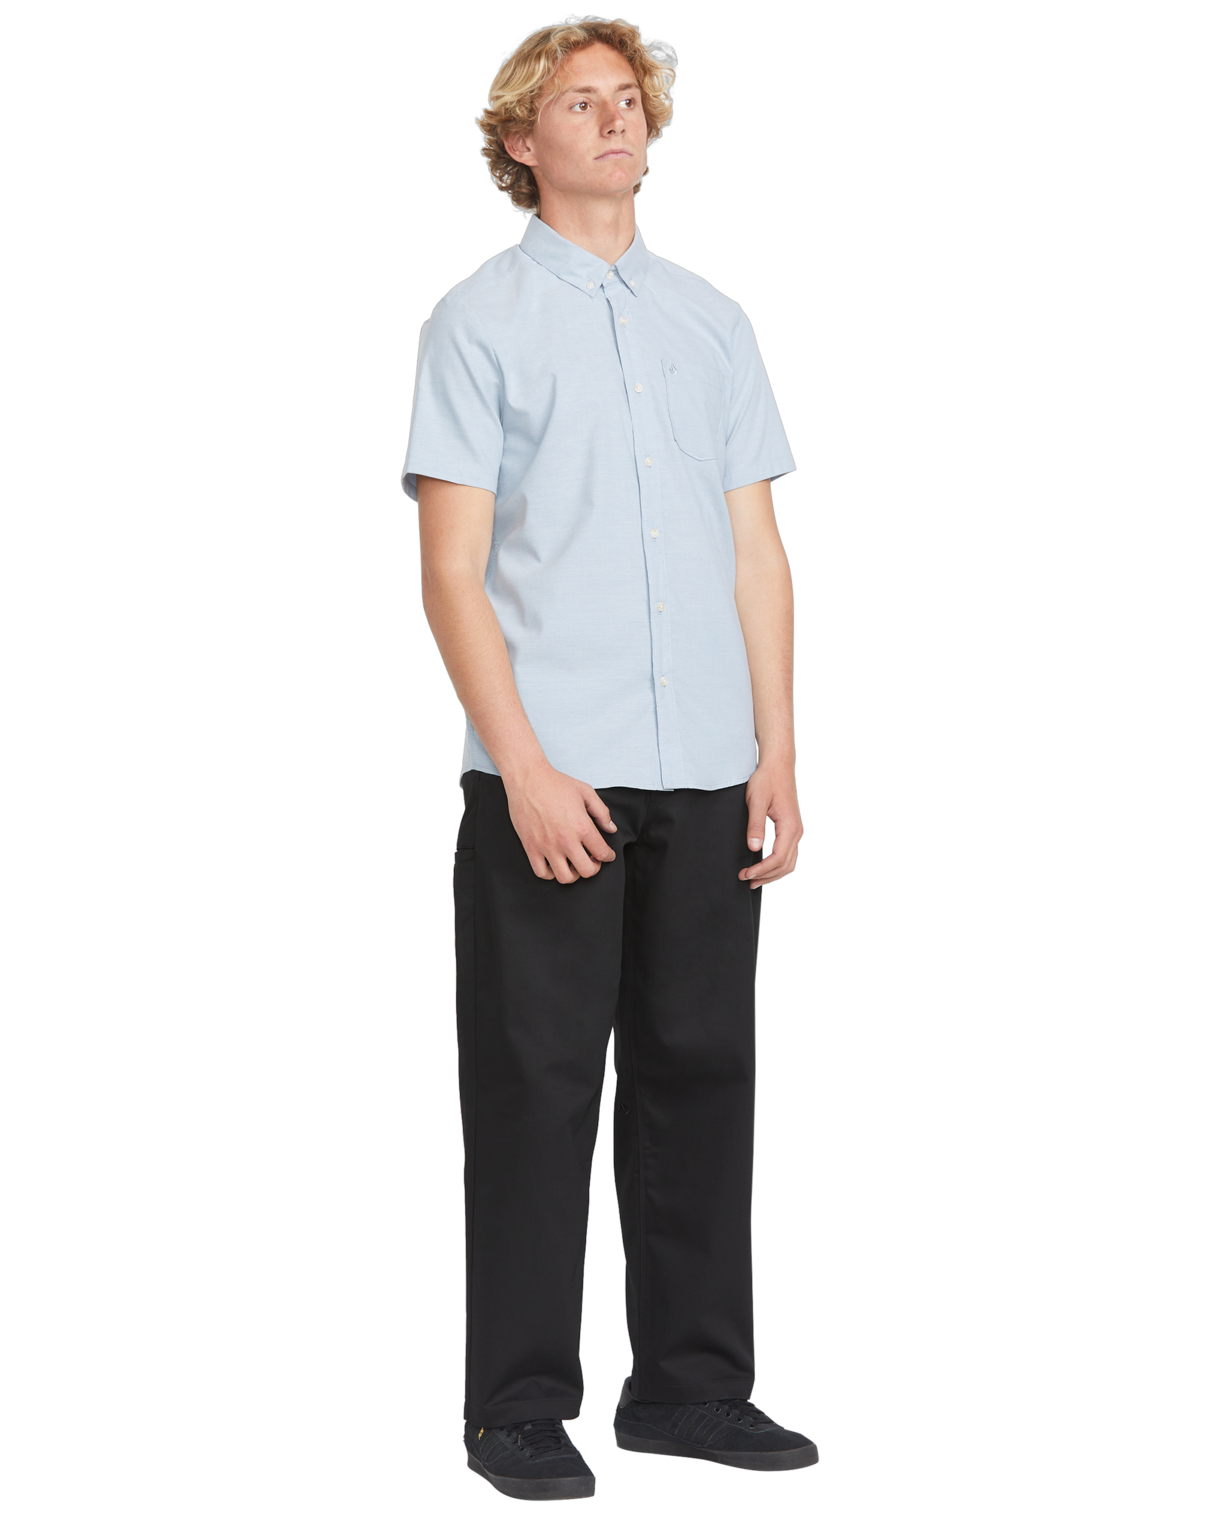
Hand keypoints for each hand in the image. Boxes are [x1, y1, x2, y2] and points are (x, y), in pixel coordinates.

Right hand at [503, 762, 617, 882]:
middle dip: (594, 868)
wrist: (528, 779)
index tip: (607, 855)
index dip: (608, 856)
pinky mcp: (531, 847)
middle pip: (586, 871)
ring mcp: (547, 846)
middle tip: (592, 860)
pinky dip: (551, 874)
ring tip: (574, 864)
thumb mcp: (586, 792)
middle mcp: (565, 840)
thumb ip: (602, 812)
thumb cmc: (555, 783)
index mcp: (582, 826)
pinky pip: (542, 873)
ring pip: (565, 877)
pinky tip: (555, 864)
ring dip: (573, 874)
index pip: (602, 852)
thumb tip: (610, 828)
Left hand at [739, 761, 802, 889]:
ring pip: (789, 862)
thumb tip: (754, 848)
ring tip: (754, 878)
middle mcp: (796, 831)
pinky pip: (788, 854)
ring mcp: (795, 831)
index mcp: (789, 826)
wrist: (777, 766)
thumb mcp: (756, 801)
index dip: (761, 870)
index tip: (745, 874)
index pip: (778, 858)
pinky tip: (764, 866)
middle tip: (746, 880)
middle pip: (786, 865)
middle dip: (766, 876)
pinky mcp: (791, 829)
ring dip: (773, 873)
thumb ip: (755, 825)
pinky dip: (777, 865)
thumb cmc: (766, 780)